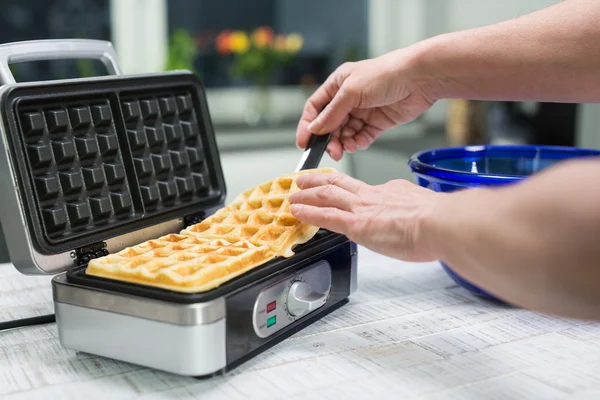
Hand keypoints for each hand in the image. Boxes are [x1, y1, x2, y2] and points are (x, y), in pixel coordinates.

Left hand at [289, 171, 440, 261]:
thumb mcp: (425, 206)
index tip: (342, 190)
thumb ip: (414, 210)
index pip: (364, 189)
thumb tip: (415, 217)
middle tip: (304, 179)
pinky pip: (325, 216)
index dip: (348, 189)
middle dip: (319, 180)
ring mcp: (362, 209)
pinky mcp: (356, 224)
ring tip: (294, 194)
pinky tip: (297, 211)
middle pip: (339, 183)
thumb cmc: (439, 221)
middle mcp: (373, 196)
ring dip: (307, 194)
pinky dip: (309, 212)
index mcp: (391, 191)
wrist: (439, 223)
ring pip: (327, 195)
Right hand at [296, 49, 439, 160]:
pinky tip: (357, 145)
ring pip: (345, 134)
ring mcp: (363, 111)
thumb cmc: (385, 74)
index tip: (304, 143)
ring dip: (342, 143)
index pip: (315, 108)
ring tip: (344, 149)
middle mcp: (348, 99)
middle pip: (330, 124)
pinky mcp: (377, 123)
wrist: (419, 79)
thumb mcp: (351, 92)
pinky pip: (362, 137)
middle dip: (328, 139)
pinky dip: (358, 143)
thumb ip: (331, 113)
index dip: (308, 125)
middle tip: (330, 151)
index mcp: (338, 85)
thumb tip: (314, 129)